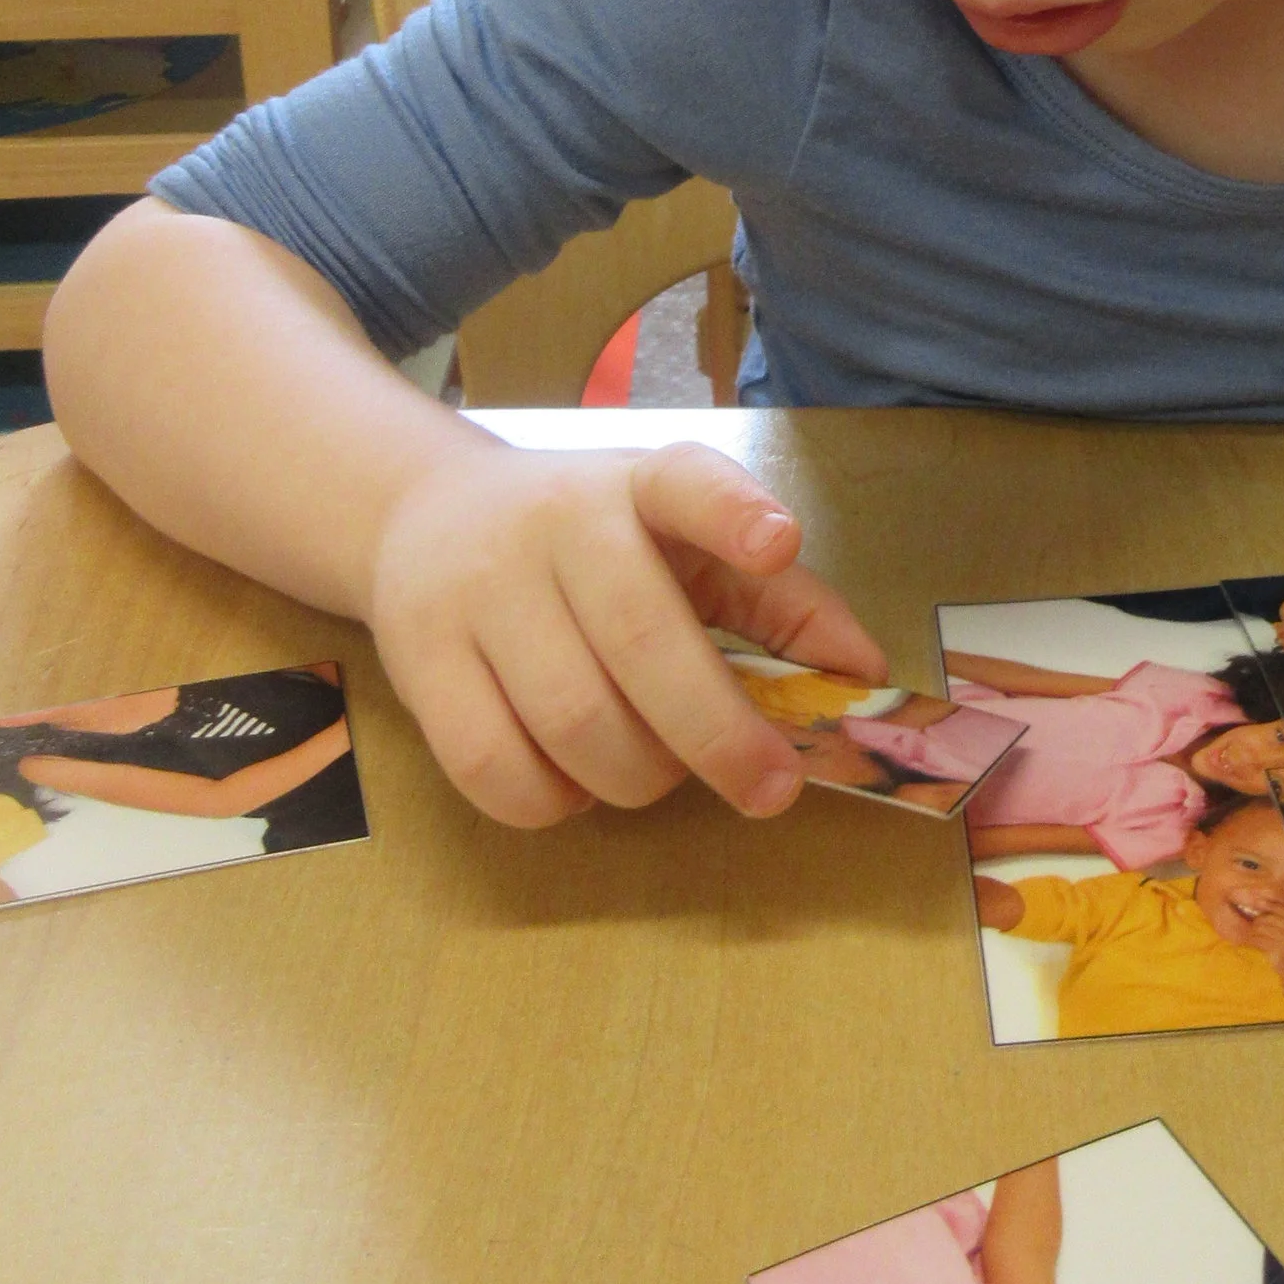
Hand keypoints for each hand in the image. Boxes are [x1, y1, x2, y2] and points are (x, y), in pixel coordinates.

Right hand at [367, 436, 885, 827]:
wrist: (426, 516)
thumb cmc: (592, 544)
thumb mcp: (689, 545)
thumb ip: (781, 604)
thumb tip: (864, 675)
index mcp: (639, 486)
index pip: (686, 482)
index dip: (733, 512)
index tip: (777, 542)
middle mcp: (556, 523)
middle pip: (641, 643)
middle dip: (718, 735)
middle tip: (770, 789)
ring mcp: (478, 589)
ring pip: (572, 721)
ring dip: (636, 776)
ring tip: (655, 770)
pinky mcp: (418, 658)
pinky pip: (494, 766)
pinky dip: (553, 801)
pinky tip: (573, 782)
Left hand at [1242, 878, 1283, 983]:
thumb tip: (1260, 900)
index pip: (1280, 908)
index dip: (1266, 904)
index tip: (1256, 902)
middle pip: (1268, 918)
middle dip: (1258, 922)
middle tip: (1254, 927)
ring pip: (1262, 929)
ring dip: (1255, 932)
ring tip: (1255, 937)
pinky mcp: (1280, 952)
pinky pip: (1260, 941)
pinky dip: (1253, 941)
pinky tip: (1253, 943)